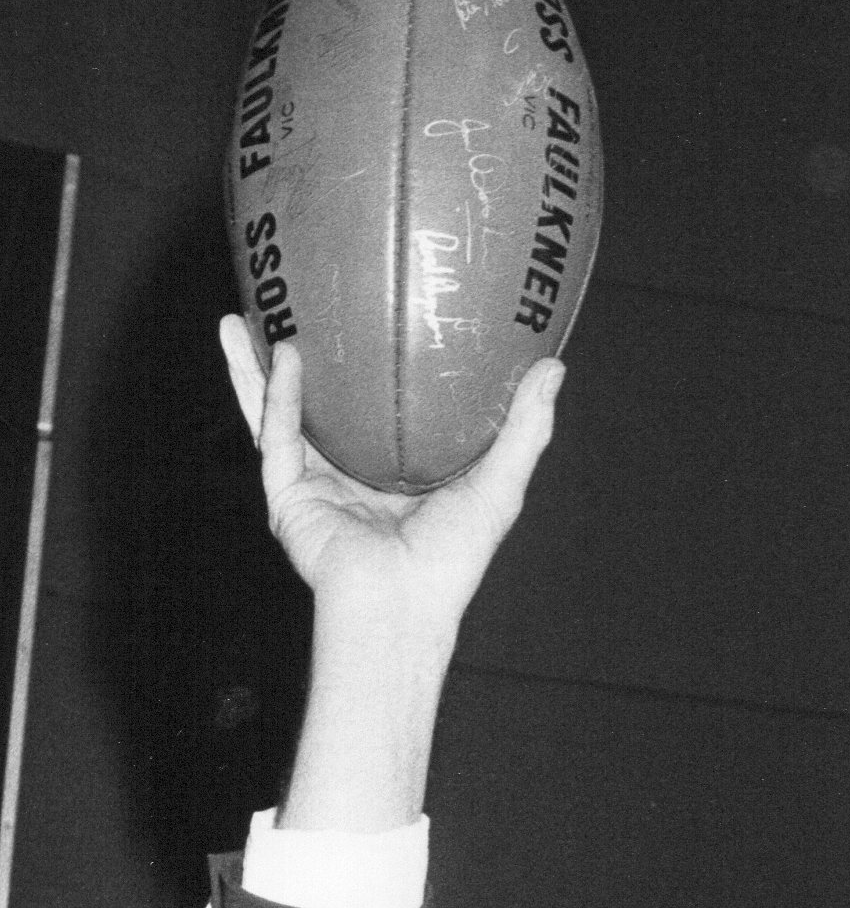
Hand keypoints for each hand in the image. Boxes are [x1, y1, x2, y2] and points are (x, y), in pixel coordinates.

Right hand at [218, 316, 561, 634]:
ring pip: (277, 413)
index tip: (372, 314)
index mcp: (395, 476)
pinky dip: (277, 396)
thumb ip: (525, 428)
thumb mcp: (500, 485)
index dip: (371, 367)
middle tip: (289, 303)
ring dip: (254, 367)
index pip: (378, 412)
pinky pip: (277, 436)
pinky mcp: (288, 498)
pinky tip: (280, 354)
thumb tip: (553, 367)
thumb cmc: (453, 561)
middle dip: (298, 358)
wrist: (404, 604)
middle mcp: (350, 478)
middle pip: (318, 405)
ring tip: (239, 316)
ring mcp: (314, 487)